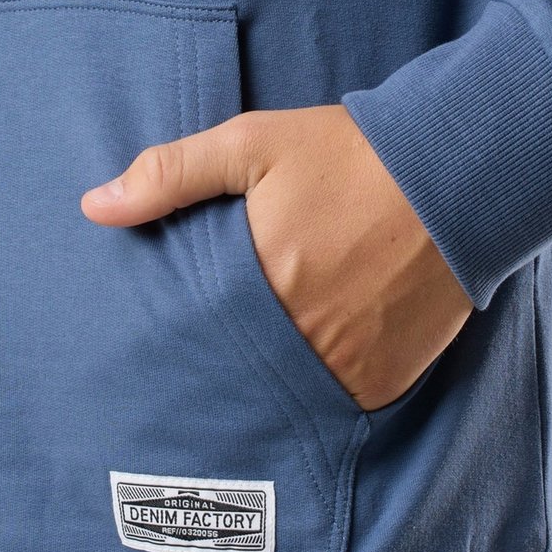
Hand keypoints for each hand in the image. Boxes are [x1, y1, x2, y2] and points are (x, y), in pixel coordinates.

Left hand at [80, 104, 473, 411]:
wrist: (458, 171)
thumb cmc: (350, 155)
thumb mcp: (253, 145)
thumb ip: (172, 175)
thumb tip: (93, 207)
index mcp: (259, 284)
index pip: (194, 344)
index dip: (177, 355)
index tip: (161, 364)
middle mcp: (302, 335)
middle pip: (240, 378)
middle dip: (223, 378)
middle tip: (205, 384)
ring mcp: (350, 363)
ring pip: (290, 399)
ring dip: (274, 393)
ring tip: (258, 387)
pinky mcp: (390, 377)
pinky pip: (344, 406)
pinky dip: (327, 396)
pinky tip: (318, 375)